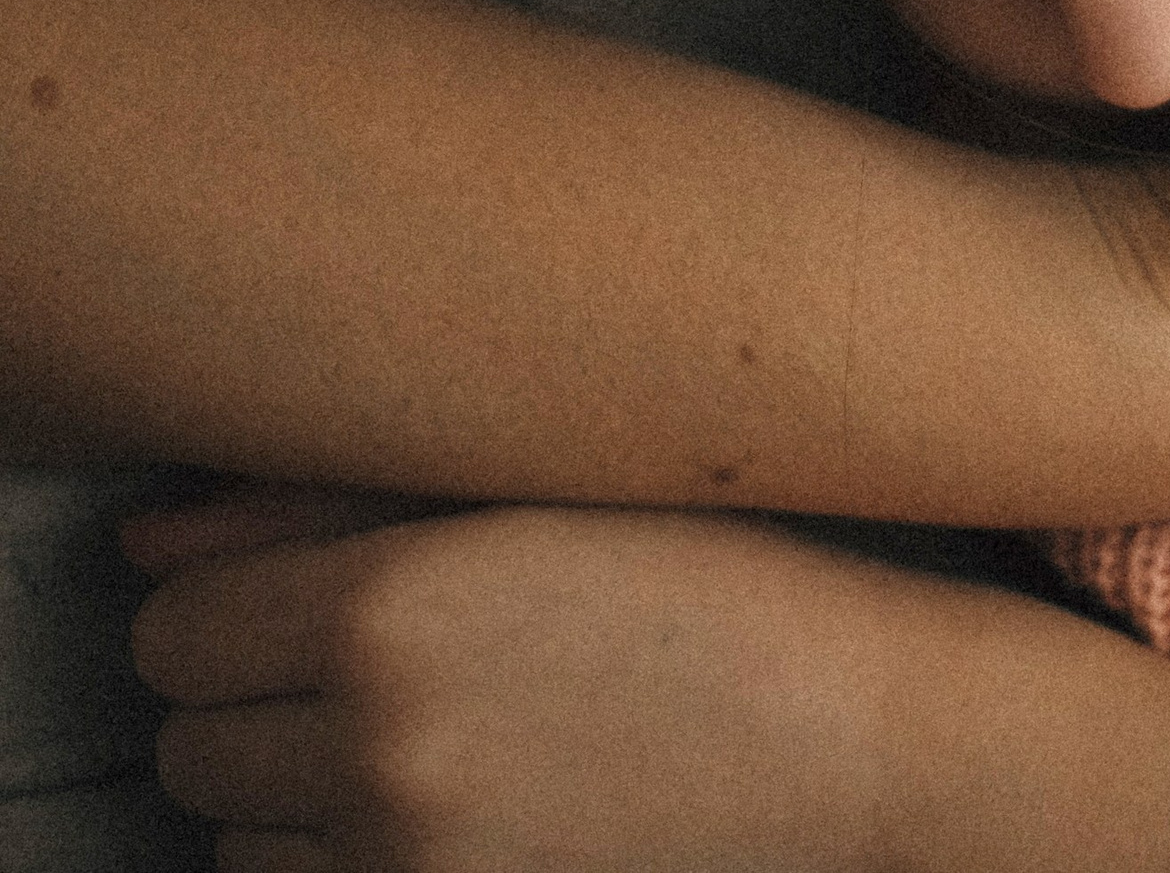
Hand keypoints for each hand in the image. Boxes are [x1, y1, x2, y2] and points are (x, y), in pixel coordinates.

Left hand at [130, 496, 1169, 872]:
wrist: (857, 743)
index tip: (307, 591)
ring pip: (234, 839)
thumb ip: (318, 501)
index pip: (173, 619)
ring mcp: (407, 862)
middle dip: (263, 700)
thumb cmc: (716, 588)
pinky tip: (447, 814)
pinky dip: (349, 867)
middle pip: (188, 736)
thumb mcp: (527, 495)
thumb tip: (149, 535)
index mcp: (391, 599)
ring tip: (427, 739)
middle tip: (386, 663)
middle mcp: (377, 744)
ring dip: (295, 797)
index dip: (238, 601)